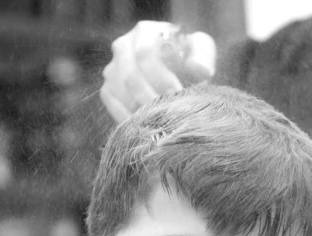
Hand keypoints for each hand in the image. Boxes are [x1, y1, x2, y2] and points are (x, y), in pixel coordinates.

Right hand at [101, 21, 215, 121]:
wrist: (179, 74)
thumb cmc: (190, 59)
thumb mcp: (201, 52)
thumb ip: (202, 57)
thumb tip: (199, 69)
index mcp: (144, 32)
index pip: (145, 53)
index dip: (161, 76)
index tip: (177, 94)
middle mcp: (123, 47)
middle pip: (130, 75)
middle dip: (151, 97)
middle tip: (169, 113)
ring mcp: (112, 69)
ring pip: (120, 91)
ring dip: (139, 109)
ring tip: (161, 123)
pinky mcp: (108, 90)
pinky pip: (113, 105)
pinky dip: (128, 118)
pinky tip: (146, 127)